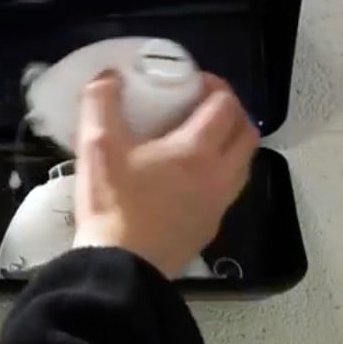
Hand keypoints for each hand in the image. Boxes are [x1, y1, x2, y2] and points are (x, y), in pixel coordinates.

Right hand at [70, 72, 259, 279]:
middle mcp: (219, 174)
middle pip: (246, 132)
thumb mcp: (97, 146)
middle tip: (201, 107)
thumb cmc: (112, 204)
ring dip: (230, 143)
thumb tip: (107, 76)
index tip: (191, 82)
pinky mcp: (209, 227)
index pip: (225, 104)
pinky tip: (189, 178)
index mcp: (197, 149)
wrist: (120, 267)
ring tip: (199, 140)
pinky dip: (219, 173)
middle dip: (230, 112)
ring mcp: (219, 204)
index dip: (213, 84)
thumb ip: (101, 103)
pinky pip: (228, 190)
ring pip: (243, 163)